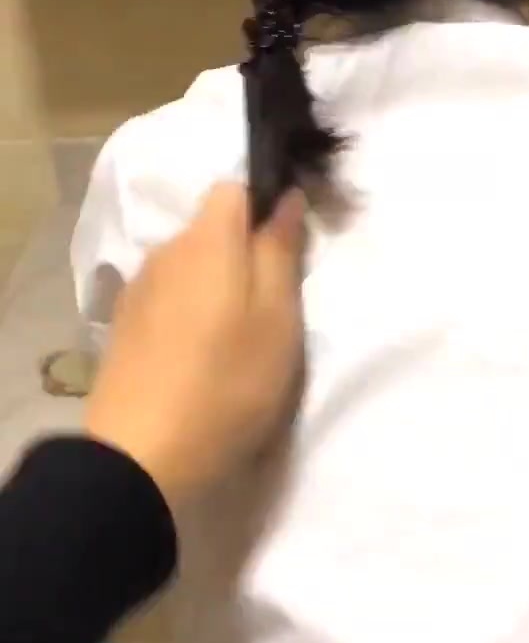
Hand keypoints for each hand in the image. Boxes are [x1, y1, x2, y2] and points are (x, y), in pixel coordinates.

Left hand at [85, 183, 304, 508]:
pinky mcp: (123, 327)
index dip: (266, 206)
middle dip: (244, 251)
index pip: (234, 187)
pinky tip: (200, 357)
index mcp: (207, 239)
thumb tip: (286, 198)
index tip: (290, 247)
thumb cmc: (227, 382)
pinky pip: (168, 299)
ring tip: (238, 340)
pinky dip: (189, 315)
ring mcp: (138, 289)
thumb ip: (281, 250)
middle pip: (212, 229)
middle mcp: (165, 251)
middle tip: (275, 306)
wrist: (141, 455)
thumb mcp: (277, 318)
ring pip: (189, 266)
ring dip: (215, 287)